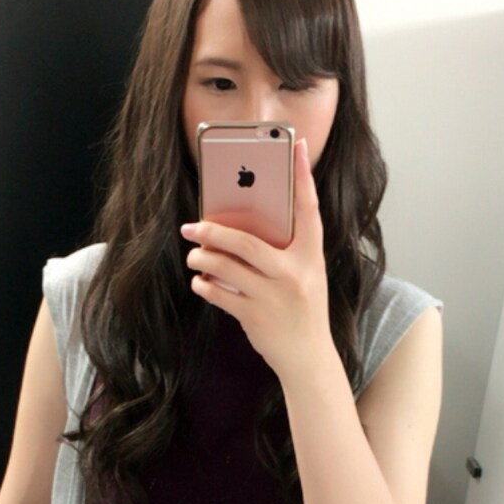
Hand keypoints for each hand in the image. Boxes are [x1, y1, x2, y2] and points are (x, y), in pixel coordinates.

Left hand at [182, 138, 334, 384]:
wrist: (308, 358)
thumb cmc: (303, 309)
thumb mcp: (305, 275)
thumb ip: (284, 251)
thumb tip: (240, 227)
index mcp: (311, 256)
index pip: (308, 208)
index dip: (303, 175)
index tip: (295, 145)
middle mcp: (294, 273)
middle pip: (247, 242)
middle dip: (214, 231)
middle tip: (191, 226)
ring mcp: (274, 297)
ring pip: (227, 268)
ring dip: (203, 259)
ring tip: (194, 256)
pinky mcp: (256, 317)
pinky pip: (220, 295)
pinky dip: (205, 287)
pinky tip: (200, 282)